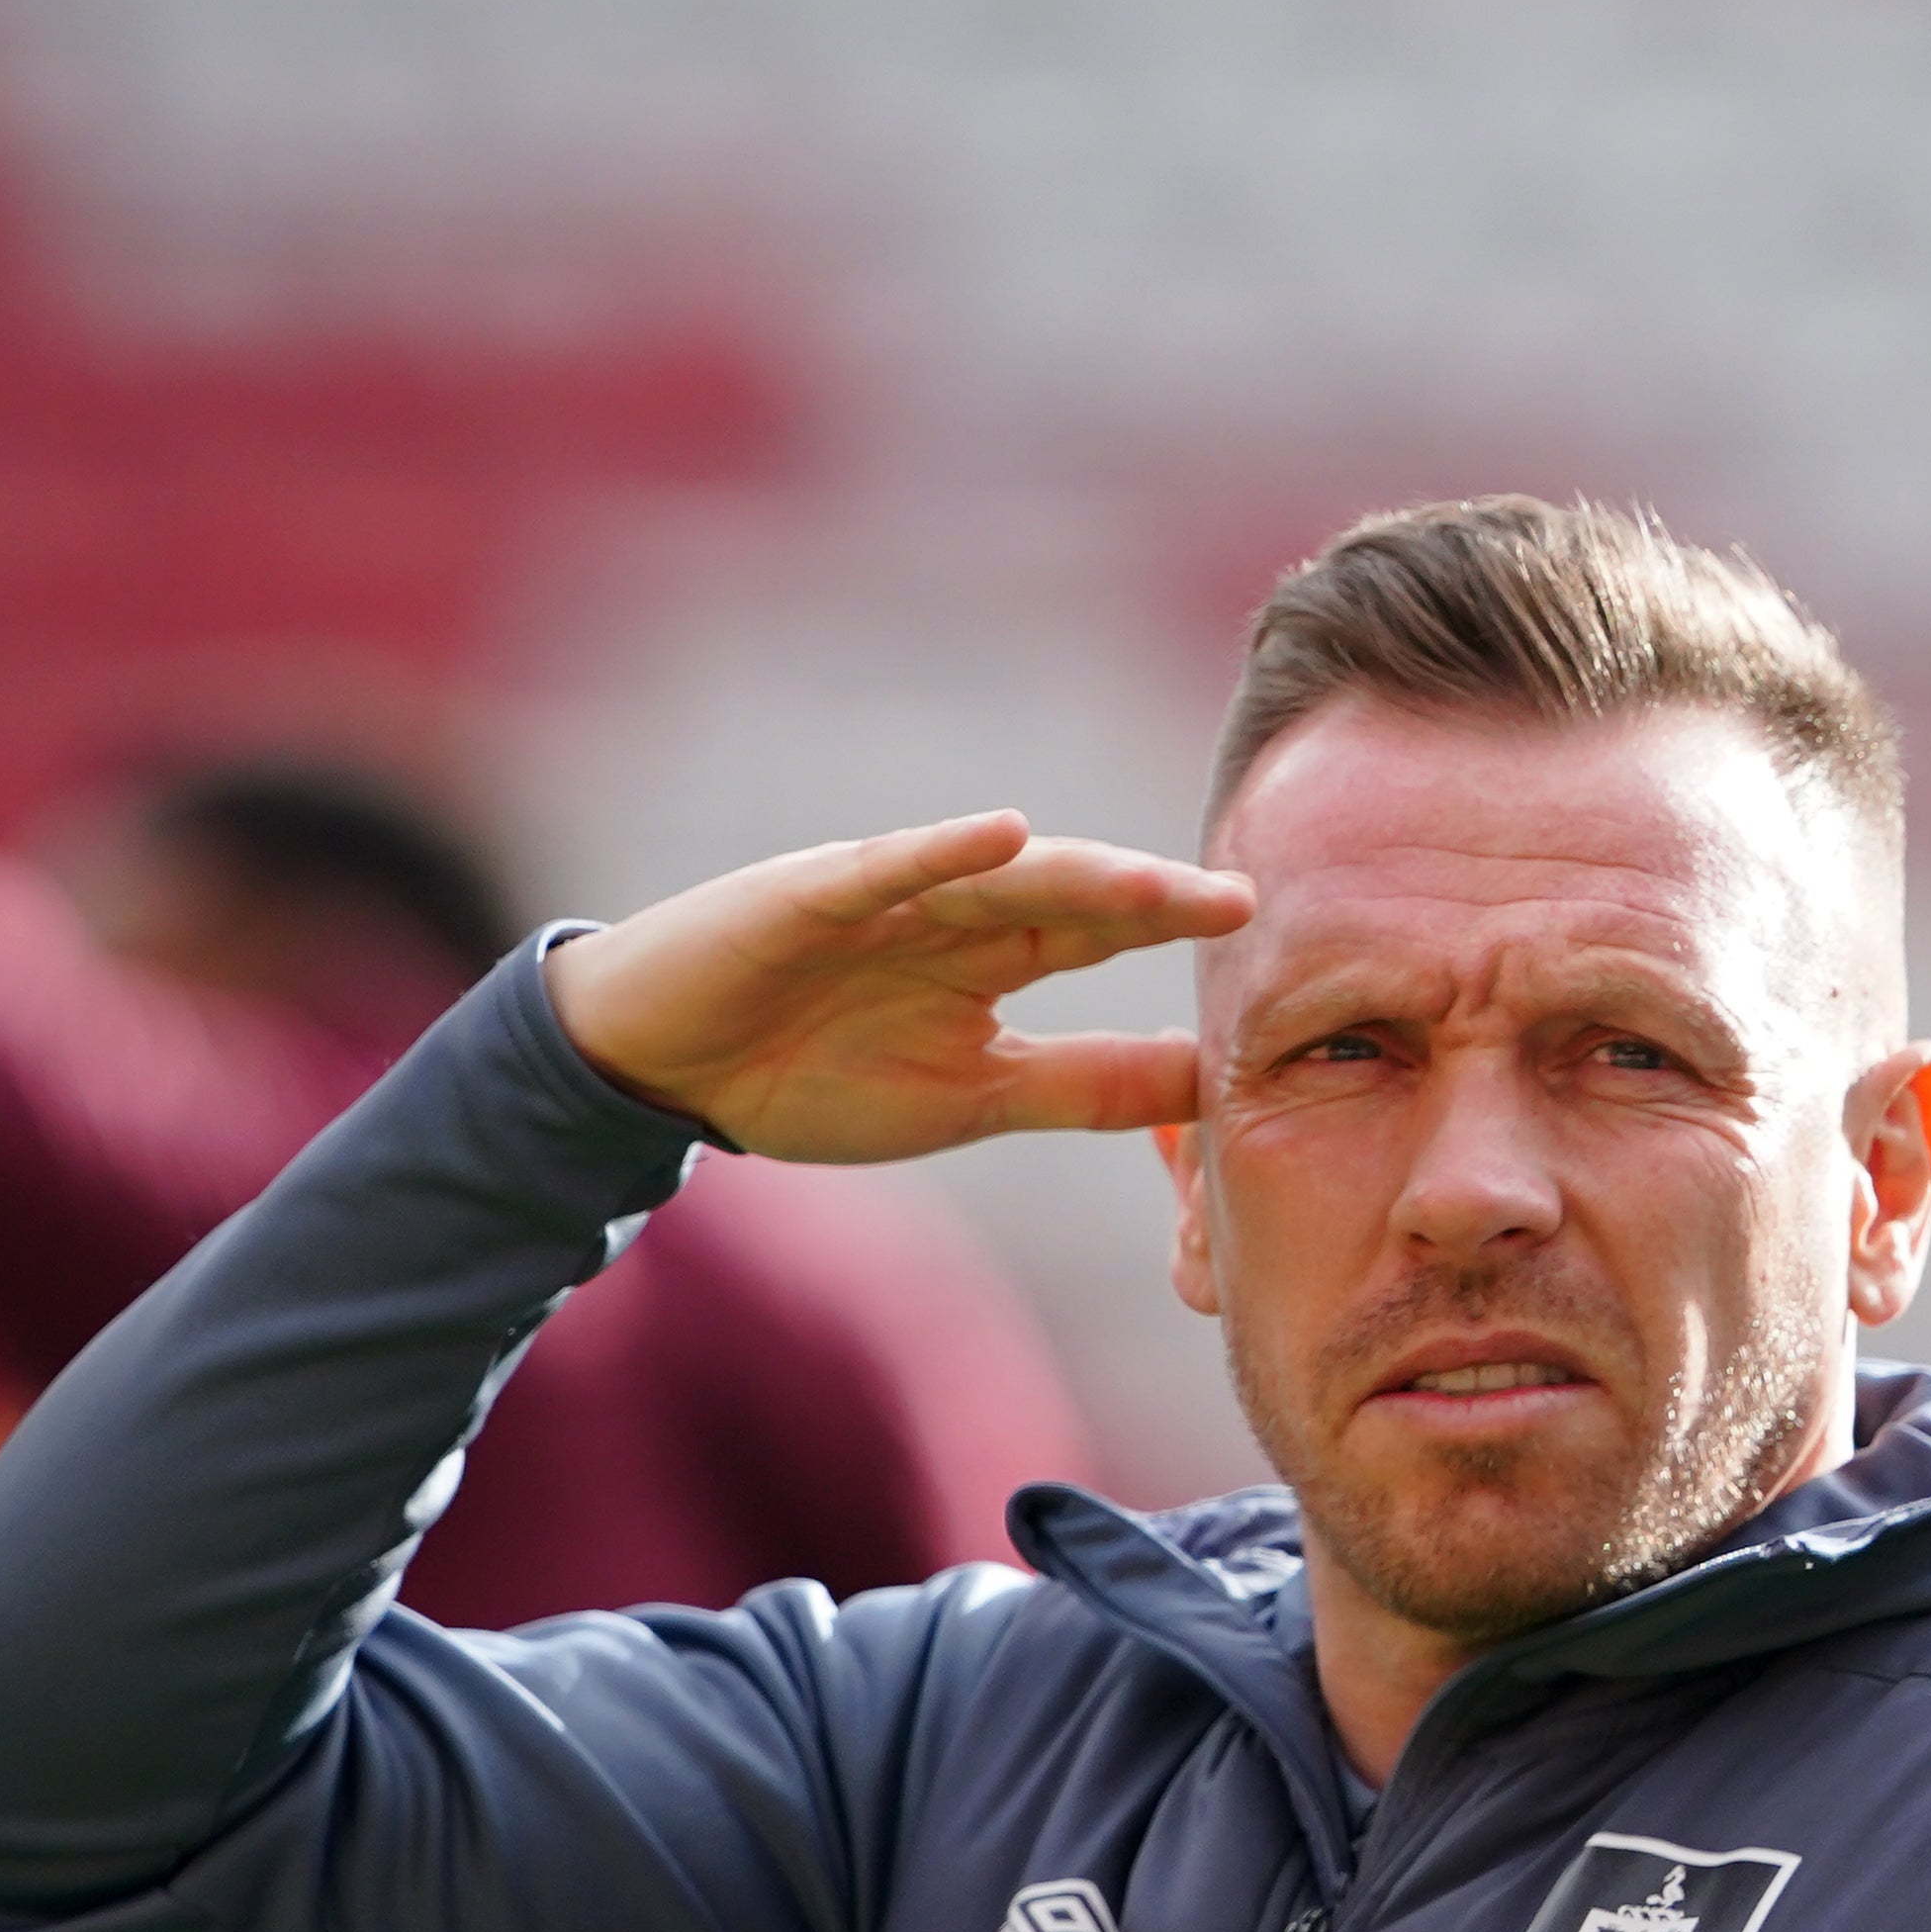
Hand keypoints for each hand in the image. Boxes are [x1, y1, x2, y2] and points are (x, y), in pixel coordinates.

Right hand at [543, 812, 1254, 1163]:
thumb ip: (1087, 1087)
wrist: (664, 1071)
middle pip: (1068, 896)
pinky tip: (1000, 833)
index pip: (1103, 934)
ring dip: (1075, 874)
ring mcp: (882, 895)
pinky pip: (883, 868)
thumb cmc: (813, 1076)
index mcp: (994, 956)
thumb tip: (1208, 1080)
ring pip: (994, 877)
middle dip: (1151, 899)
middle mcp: (953, 911)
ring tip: (1152, 883)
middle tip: (1239, 902)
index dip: (1177, 930)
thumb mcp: (975, 1098)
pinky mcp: (804, 895)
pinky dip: (941, 851)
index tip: (1266, 937)